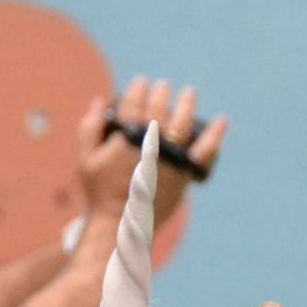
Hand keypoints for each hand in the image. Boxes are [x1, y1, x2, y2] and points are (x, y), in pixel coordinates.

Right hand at [76, 78, 230, 230]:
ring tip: (188, 93)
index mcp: (125, 136)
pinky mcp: (184, 173)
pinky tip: (222, 120)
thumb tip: (99, 101)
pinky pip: (205, 150)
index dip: (139, 88)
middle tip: (162, 87)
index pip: (134, 102)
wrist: (121, 224)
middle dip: (161, 93)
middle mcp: (150, 142)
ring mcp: (170, 157)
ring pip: (182, 122)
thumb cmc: (99, 192)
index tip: (142, 83)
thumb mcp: (84, 159)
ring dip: (186, 104)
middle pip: (158, 108)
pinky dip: (215, 135)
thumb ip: (88, 127)